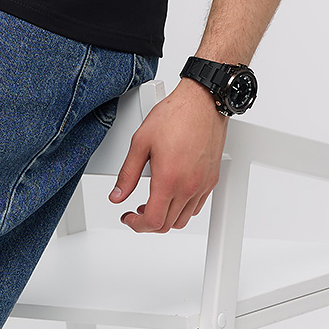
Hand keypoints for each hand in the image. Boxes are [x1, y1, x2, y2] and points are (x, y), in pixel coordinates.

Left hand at [108, 79, 227, 231]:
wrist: (203, 102)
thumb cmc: (175, 116)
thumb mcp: (140, 143)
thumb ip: (127, 174)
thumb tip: (117, 195)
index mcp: (169, 180)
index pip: (153, 222)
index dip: (137, 225)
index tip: (129, 218)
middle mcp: (188, 186)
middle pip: (168, 225)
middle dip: (148, 223)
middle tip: (136, 212)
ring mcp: (202, 185)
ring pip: (183, 219)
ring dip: (166, 217)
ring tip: (152, 203)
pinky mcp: (211, 179)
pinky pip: (196, 206)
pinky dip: (182, 208)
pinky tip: (171, 194)